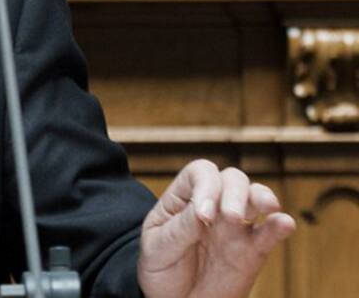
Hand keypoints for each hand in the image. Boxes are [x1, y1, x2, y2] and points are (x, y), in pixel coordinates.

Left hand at [137, 159, 295, 297]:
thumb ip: (181, 227)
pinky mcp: (253, 250)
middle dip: (235, 192)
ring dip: (262, 197)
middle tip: (231, 216)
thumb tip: (203, 208)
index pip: (200, 174)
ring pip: (255, 197)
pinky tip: (284, 223)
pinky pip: (270, 233)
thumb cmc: (160, 269)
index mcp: (183, 199)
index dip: (206, 186)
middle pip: (232, 179)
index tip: (204, 215)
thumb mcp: (158, 247)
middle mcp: (212, 206)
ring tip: (267, 207)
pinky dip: (281, 225)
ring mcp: (235, 226)